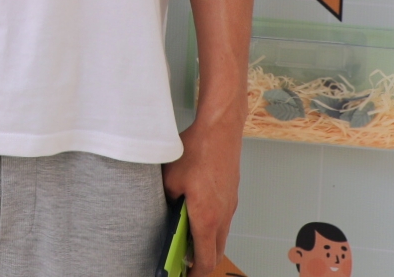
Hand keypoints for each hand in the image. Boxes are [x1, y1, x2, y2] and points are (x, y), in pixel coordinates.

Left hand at [161, 116, 242, 275]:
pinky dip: (212, 227)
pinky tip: (196, 215)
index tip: (185, 275)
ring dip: (207, 243)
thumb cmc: (196, 151)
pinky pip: (224, 220)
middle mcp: (223, 216)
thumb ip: (165, 200)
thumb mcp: (169, 179)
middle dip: (201, 262)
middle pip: (216, 252)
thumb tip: (162, 210)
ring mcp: (230, 206)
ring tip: (187, 240)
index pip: (205, 259)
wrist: (220, 130)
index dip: (195, 272)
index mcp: (207, 218)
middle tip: (184, 262)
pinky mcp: (231, 195)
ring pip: (221, 236)